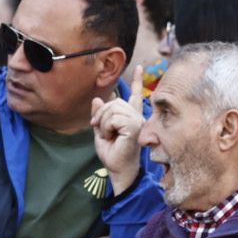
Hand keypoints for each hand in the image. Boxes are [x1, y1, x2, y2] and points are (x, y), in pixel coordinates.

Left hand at [91, 66, 145, 196]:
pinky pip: (114, 117)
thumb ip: (100, 115)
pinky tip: (110, 136)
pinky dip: (106, 127)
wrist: (117, 169)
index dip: (138, 81)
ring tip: (107, 135)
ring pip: (113, 108)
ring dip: (103, 122)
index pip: (136, 94)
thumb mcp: (101, 131)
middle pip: (115, 101)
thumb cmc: (112, 154)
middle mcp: (137, 116)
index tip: (140, 67)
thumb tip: (97, 100)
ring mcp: (138, 120)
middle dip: (101, 114)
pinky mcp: (135, 126)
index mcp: (131, 117)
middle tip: (99, 129)